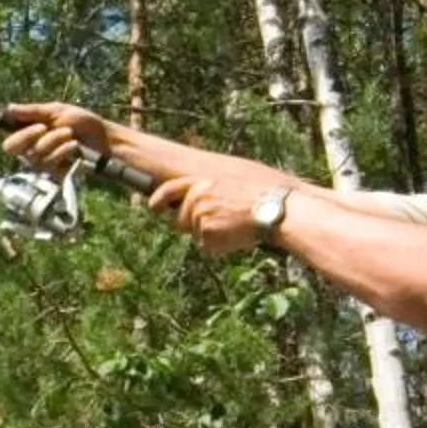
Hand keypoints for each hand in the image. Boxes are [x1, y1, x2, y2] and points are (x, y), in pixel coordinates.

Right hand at [0, 100, 120, 177]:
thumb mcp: (58, 111)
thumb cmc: (83, 123)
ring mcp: (39, 161)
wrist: (105, 142)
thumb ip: (32, 112)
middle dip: (28, 135)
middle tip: (44, 128)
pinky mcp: (52, 173)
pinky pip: (48, 162)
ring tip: (70, 136)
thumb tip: (7, 109)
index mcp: (27, 127)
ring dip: (54, 141)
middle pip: (9, 146)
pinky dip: (63, 150)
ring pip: (33, 154)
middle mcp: (28, 145)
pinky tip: (74, 148)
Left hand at [146, 173, 289, 257]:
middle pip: (178, 220)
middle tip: (217, 224)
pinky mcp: (206, 232)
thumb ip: (206, 192)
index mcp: (203, 182)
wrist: (273, 209)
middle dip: (189, 226)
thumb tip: (190, 206)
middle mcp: (197, 197)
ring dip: (209, 235)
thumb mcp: (228, 185)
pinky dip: (218, 245)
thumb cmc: (257, 199)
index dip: (157, 200)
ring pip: (195, 234)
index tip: (152, 208)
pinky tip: (234, 234)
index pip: (168, 189)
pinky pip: (206, 245)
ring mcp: (200, 215)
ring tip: (232, 225)